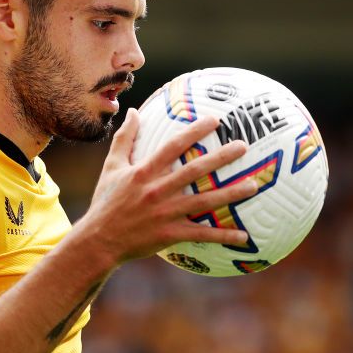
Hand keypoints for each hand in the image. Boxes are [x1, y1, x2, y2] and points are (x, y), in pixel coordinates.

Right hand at [84, 108, 257, 264]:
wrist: (98, 241)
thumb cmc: (105, 202)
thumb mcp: (111, 167)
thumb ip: (124, 139)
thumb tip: (134, 111)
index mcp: (143, 172)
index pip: (173, 146)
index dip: (194, 131)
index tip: (215, 120)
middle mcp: (157, 190)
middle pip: (194, 170)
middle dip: (221, 157)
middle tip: (244, 146)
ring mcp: (165, 213)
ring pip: (204, 201)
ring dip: (231, 193)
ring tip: (254, 185)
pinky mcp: (170, 234)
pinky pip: (202, 235)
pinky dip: (224, 236)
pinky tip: (244, 236)